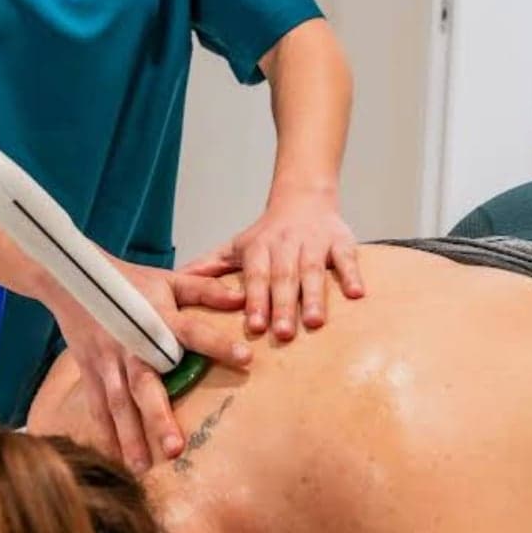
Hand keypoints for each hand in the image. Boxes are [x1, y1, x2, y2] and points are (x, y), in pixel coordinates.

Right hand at [40, 260, 248, 473]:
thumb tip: (243, 297)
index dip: (217, 343)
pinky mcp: (89, 371)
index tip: (246, 358)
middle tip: (176, 448)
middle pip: (144, 383)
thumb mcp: (168, 279)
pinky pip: (96, 406)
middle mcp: (131, 344)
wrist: (71, 278)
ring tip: (142, 468)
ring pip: (118, 403)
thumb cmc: (129, 282)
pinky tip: (115, 460)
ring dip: (129, 436)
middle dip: (158, 416)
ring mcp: (106, 361)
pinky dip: (104, 433)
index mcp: (156, 318)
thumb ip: (204, 289)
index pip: (192, 330)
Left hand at [182, 188, 363, 339]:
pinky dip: (352, 275)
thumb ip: (209, 265)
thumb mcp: (236, 246)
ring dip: (315, 296)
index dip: (255, 300)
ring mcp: (314, 243)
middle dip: (283, 305)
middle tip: (284, 334)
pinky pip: (347, 258)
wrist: (303, 197)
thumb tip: (174, 280)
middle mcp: (286, 245)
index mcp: (259, 249)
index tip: (254, 325)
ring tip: (315, 323)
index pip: (256, 277)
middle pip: (284, 278)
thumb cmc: (267, 233)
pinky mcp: (341, 241)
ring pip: (313, 270)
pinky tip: (357, 295)